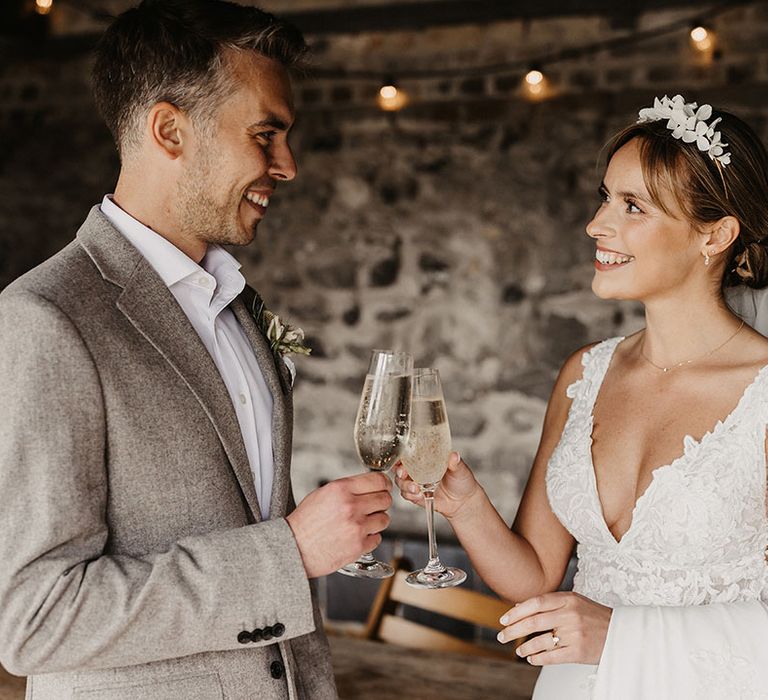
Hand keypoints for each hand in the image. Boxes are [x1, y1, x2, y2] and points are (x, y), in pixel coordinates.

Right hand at [286, 472, 391, 577]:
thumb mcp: (323, 494)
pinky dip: (370, 538)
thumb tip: (368, 486)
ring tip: (363, 523)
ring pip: (385, 519)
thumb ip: (347, 488)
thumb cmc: (305, 522)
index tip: (385, 487)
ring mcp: (357, 527)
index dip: (385, 483)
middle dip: (382, 502)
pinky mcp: (359, 546)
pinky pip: (378, 538)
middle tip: (374, 506)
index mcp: (341, 489)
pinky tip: (357, 536)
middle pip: (385, 499)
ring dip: (377, 521)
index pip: (378, 480)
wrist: (294, 547)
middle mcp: (351, 506)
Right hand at [395, 452, 480, 520]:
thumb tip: (454, 455)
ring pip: (401, 482)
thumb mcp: (460, 469)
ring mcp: (416, 483)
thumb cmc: (462, 480)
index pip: (408, 453)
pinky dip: (410, 495)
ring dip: (405, 485)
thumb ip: (455, 463)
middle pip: (399, 468)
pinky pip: (407, 495)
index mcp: (426, 458)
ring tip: (416, 488)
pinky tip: (418, 495)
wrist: (464, 501)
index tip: (402, 458)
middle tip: (403, 473)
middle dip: (398, 470)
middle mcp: (418, 470)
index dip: (402, 454)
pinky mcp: (416, 496)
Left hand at [496, 591, 611, 665]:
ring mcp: (575, 634)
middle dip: (513, 630)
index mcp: (567, 599)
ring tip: (518, 650)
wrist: (621, 632)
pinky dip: (538, 658)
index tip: (503, 619)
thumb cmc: (593, 615)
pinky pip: (552, 657)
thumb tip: (519, 608)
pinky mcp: (579, 652)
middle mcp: (570, 615)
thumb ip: (548, 603)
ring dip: (525, 647)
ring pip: (541, 641)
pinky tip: (531, 658)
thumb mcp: (573, 601)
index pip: (535, 603)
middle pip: (534, 622)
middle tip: (501, 636)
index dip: (516, 612)